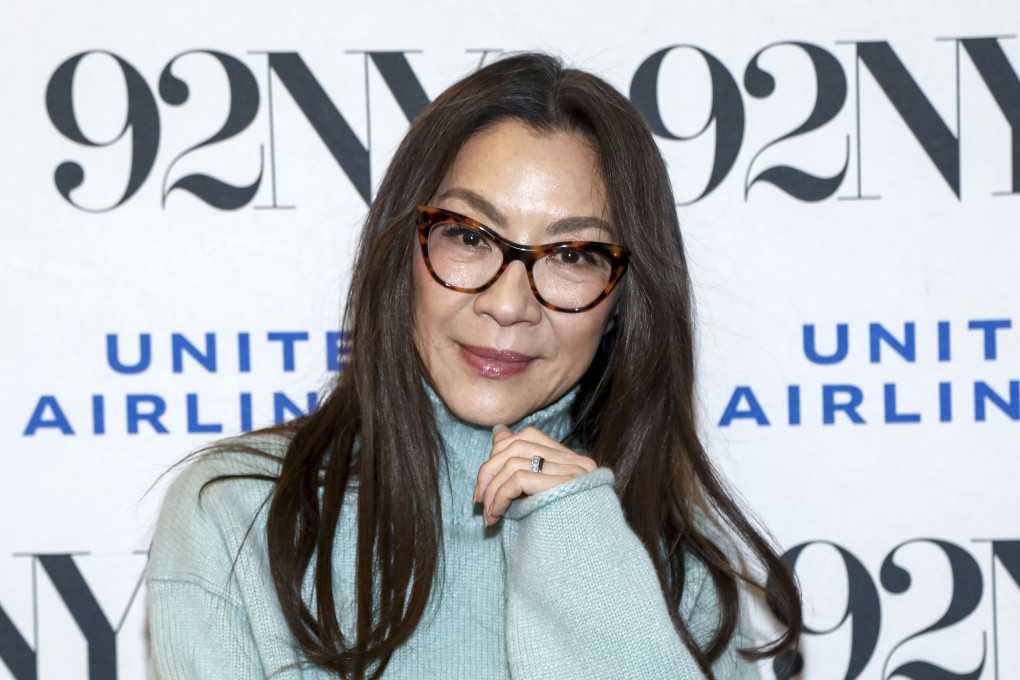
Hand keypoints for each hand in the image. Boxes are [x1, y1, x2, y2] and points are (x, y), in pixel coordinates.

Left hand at [473, 425, 597, 525]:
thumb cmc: (558, 533)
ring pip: (513, 462)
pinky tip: (496, 515)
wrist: (582, 564)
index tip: (484, 486)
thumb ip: (519, 465)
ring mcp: (572, 472)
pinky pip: (518, 479)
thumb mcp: (535, 496)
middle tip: (478, 500)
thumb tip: (498, 431)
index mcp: (573, 460)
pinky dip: (499, 496)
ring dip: (492, 489)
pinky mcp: (563, 485)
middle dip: (489, 471)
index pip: (525, 437)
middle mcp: (576, 461)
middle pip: (517, 445)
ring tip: (489, 514)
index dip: (497, 456)